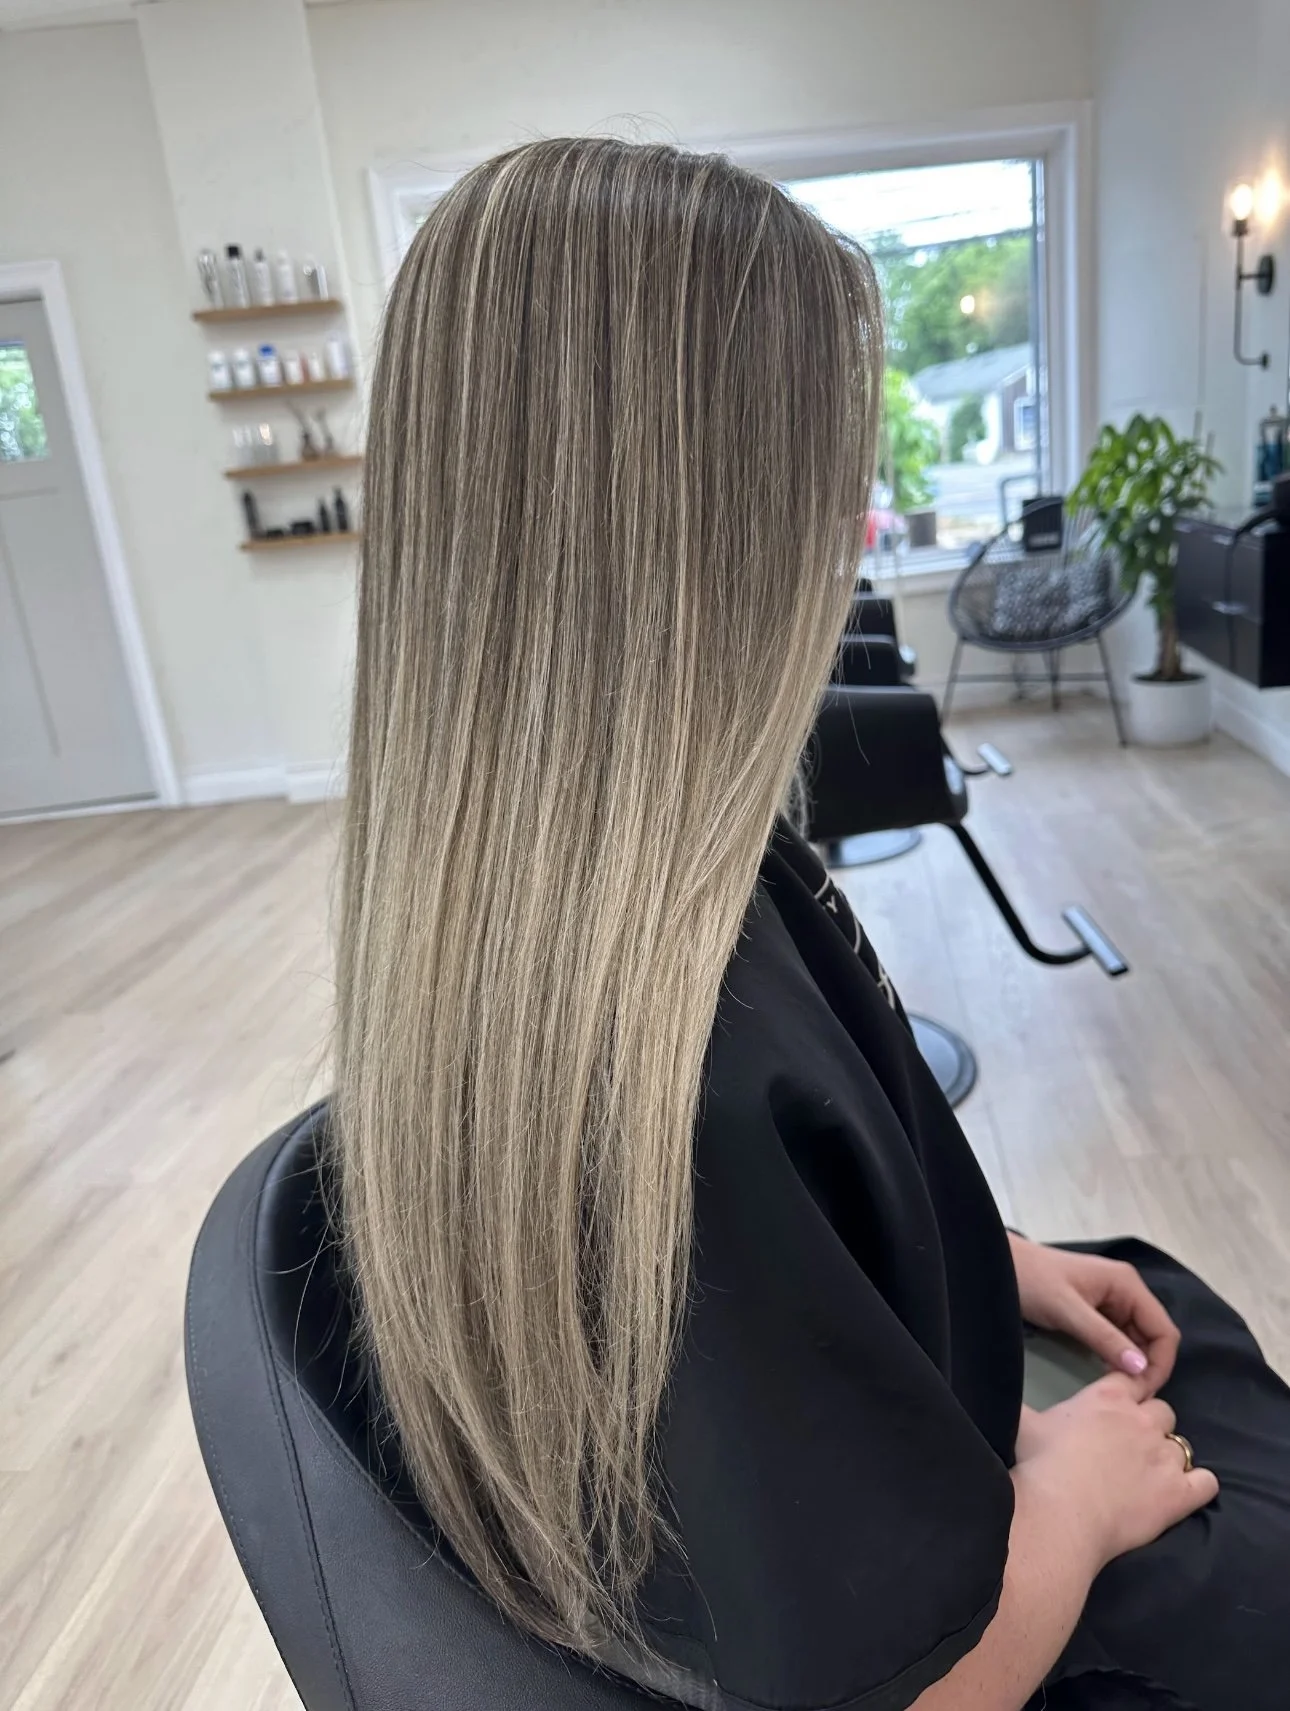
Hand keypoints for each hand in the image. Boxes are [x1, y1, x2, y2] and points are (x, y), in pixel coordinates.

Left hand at [1009, 1235, 1179, 1396]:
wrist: (997, 1264)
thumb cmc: (1031, 1280)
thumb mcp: (1067, 1311)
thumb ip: (1104, 1338)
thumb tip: (1141, 1369)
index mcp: (1127, 1284)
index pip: (1163, 1330)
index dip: (1160, 1363)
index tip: (1142, 1392)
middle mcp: (1126, 1290)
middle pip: (1153, 1336)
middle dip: (1147, 1366)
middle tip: (1130, 1397)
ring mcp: (1111, 1300)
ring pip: (1136, 1340)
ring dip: (1132, 1364)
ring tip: (1121, 1391)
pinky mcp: (1096, 1310)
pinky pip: (1118, 1338)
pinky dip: (1117, 1357)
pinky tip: (1108, 1376)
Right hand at [1015, 1377, 1218, 1569]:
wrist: (1060, 1514)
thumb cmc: (1037, 1463)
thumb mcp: (1021, 1422)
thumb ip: (1017, 1402)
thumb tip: (998, 1388)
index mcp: (1107, 1399)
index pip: (1132, 1381)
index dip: (1129, 1395)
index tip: (1119, 1411)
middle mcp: (1142, 1420)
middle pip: (1163, 1410)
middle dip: (1151, 1425)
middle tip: (1129, 1448)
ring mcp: (1165, 1457)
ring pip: (1182, 1445)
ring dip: (1169, 1457)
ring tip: (1149, 1475)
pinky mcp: (1180, 1494)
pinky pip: (1206, 1483)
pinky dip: (1199, 1486)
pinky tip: (1184, 1492)